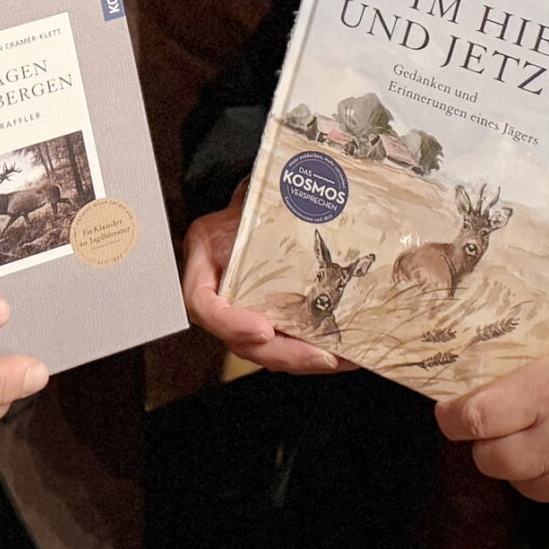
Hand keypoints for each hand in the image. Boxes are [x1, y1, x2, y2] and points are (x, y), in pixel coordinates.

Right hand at [180, 183, 352, 375]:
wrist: (268, 198)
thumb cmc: (259, 194)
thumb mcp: (253, 193)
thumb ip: (266, 201)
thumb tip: (310, 190)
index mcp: (205, 258)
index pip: (202, 303)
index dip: (231, 323)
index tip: (263, 329)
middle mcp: (219, 291)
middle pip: (239, 339)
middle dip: (281, 352)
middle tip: (319, 356)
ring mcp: (243, 308)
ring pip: (267, 348)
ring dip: (303, 358)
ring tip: (339, 359)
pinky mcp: (270, 316)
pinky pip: (287, 341)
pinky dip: (314, 350)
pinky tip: (345, 354)